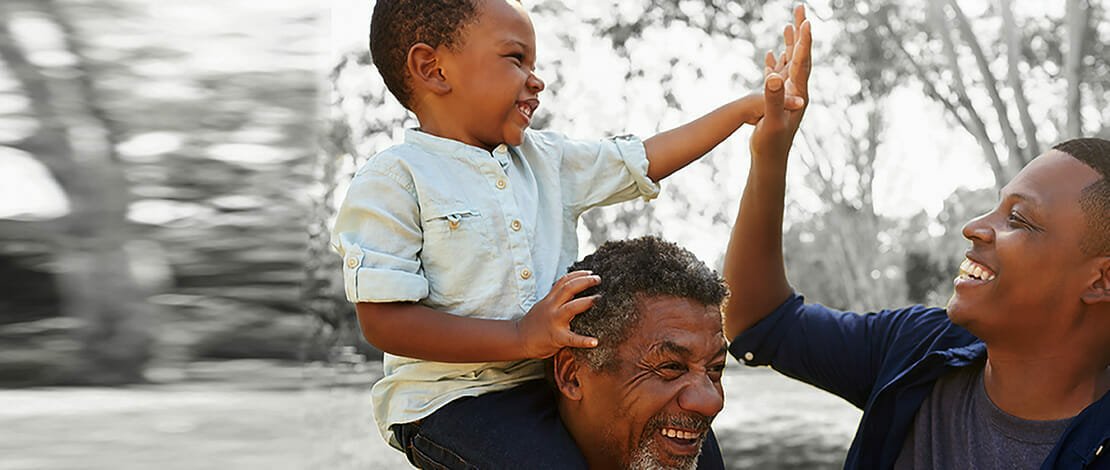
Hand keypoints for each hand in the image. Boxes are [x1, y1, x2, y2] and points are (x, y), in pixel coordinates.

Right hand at [516, 270, 599, 358]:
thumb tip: (574, 291)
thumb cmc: (534, 324)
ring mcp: (554, 322)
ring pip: (571, 308)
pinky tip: (595, 342)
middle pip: (568, 288)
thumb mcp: (543, 306)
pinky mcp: (556, 337)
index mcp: (549, 300)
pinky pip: (572, 339)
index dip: (578, 274)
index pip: (563, 281)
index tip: (590, 272)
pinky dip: (584, 341)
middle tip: (598, 279)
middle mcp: (552, 307)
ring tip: (599, 298)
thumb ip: (556, 299)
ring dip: (587, 301)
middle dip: (584, 282)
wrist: (519, 339)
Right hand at [751, 5, 811, 160]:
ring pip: (791, 62)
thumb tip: (774, 76)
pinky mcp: (779, 100)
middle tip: (801, 7)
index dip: (804, 40)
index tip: (807, 20)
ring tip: (790, 24)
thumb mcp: (770, 121)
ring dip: (791, 42)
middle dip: (800, 31)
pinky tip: (772, 53)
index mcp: (798, 94)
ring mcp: (788, 95)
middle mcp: (797, 91)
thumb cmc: (771, 144)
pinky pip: (779, 74)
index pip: (802, 61)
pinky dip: (777, 60)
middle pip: (801, 55)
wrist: (770, 161)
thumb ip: (773, 98)